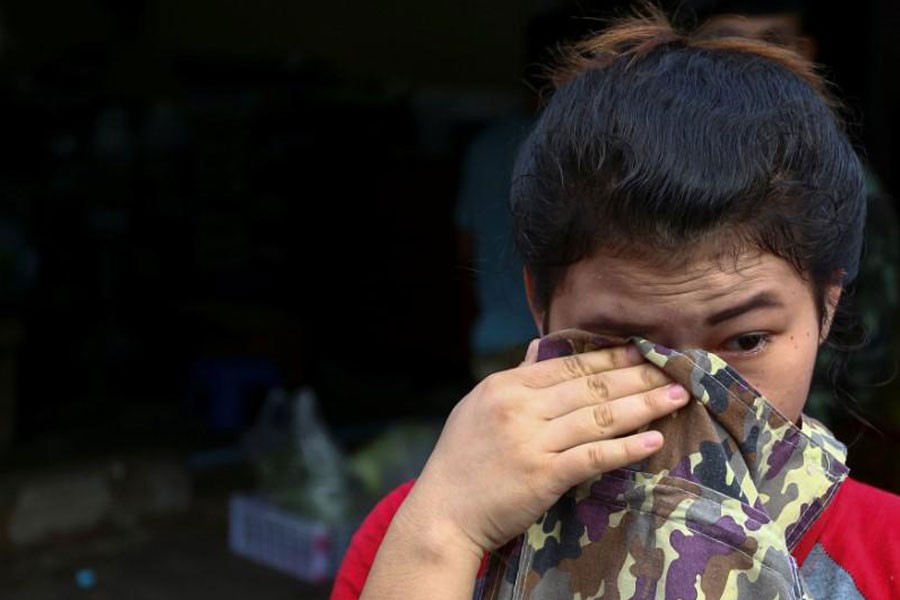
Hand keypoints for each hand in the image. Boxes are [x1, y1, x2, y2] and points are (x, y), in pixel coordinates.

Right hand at [399, 339, 688, 558]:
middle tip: (675, 370)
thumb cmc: (461, 462)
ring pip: (598, 417)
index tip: (643, 351)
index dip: (610, 357)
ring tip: (676, 397)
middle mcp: (519, 407)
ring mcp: (531, 441)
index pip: (568, 365)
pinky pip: (593, 457)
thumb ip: (514, 378)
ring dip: (643, 406)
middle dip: (637, 376)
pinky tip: (654, 440)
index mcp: (505, 386)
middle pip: (590, 386)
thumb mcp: (479, 407)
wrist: (442, 513)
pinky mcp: (541, 476)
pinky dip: (625, 448)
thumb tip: (537, 348)